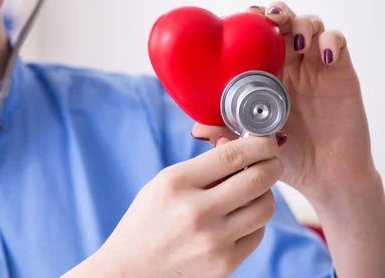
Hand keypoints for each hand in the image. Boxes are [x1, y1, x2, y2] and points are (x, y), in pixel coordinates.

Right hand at [95, 135, 282, 277]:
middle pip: (257, 179)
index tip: (267, 140)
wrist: (133, 267)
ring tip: (254, 190)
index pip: (232, 155)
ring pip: (265, 206)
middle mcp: (196, 210)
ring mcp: (213, 239)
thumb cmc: (147, 219)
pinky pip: (258, 232)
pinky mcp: (225, 262)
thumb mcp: (163, 182)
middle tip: (273, 161)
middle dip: (273, 165)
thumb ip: (202, 165)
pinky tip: (240, 216)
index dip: (259, 144)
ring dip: (266, 193)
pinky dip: (255, 220)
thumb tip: (239, 145)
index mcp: (176, 183)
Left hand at [191, 1, 373, 200]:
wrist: (324, 175)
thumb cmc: (286, 154)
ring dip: (302, 23)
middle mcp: (289, 64)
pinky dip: (331, 40)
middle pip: (283, 21)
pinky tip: (323, 55)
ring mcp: (315, 65)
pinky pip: (338, 42)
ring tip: (296, 41)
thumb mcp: (251, 143)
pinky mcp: (340, 72)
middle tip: (269, 18)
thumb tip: (197, 129)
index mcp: (264, 73)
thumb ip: (226, 134)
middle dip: (275, 12)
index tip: (237, 17)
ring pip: (311, 24)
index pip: (256, 35)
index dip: (249, 21)